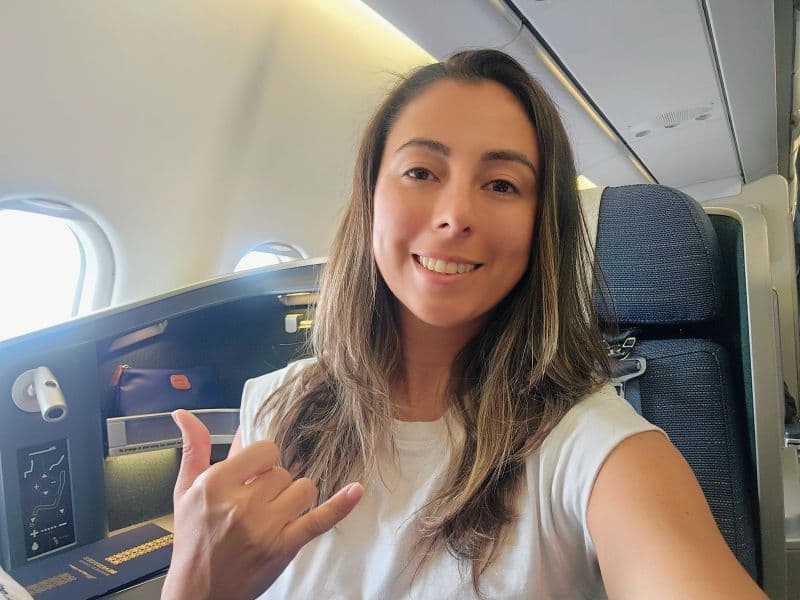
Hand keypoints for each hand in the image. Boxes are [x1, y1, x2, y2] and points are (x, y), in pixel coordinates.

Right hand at [161, 410, 362, 599]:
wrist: (199, 592)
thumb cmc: (194, 539)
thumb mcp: (185, 491)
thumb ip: (194, 449)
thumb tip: (186, 414)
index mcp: (216, 484)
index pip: (264, 450)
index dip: (262, 461)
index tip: (253, 475)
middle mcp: (241, 503)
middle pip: (283, 471)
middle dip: (274, 484)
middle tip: (257, 503)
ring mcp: (265, 526)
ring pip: (304, 488)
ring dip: (295, 497)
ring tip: (276, 512)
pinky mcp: (284, 547)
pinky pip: (319, 519)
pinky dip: (340, 505)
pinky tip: (356, 490)